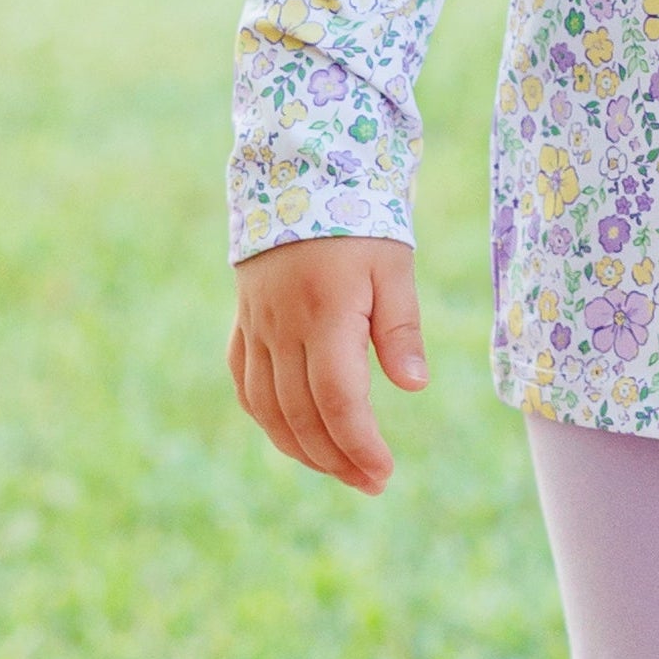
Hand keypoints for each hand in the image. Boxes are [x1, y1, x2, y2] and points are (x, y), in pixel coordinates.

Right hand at [228, 235, 426, 493]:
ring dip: (302, 450)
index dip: (360, 444)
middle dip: (337, 459)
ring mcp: (257, 328)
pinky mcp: (244, 324)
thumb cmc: (359, 220)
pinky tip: (293, 437)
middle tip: (371, 482)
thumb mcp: (394, 266)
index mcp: (325, 315)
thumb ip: (401, 327)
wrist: (300, 176)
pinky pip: (247, 386)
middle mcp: (283, 328)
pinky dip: (267, 420)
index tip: (384, 472)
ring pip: (268, 409)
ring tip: (340, 470)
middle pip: (302, 416)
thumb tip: (414, 387)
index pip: (339, 401)